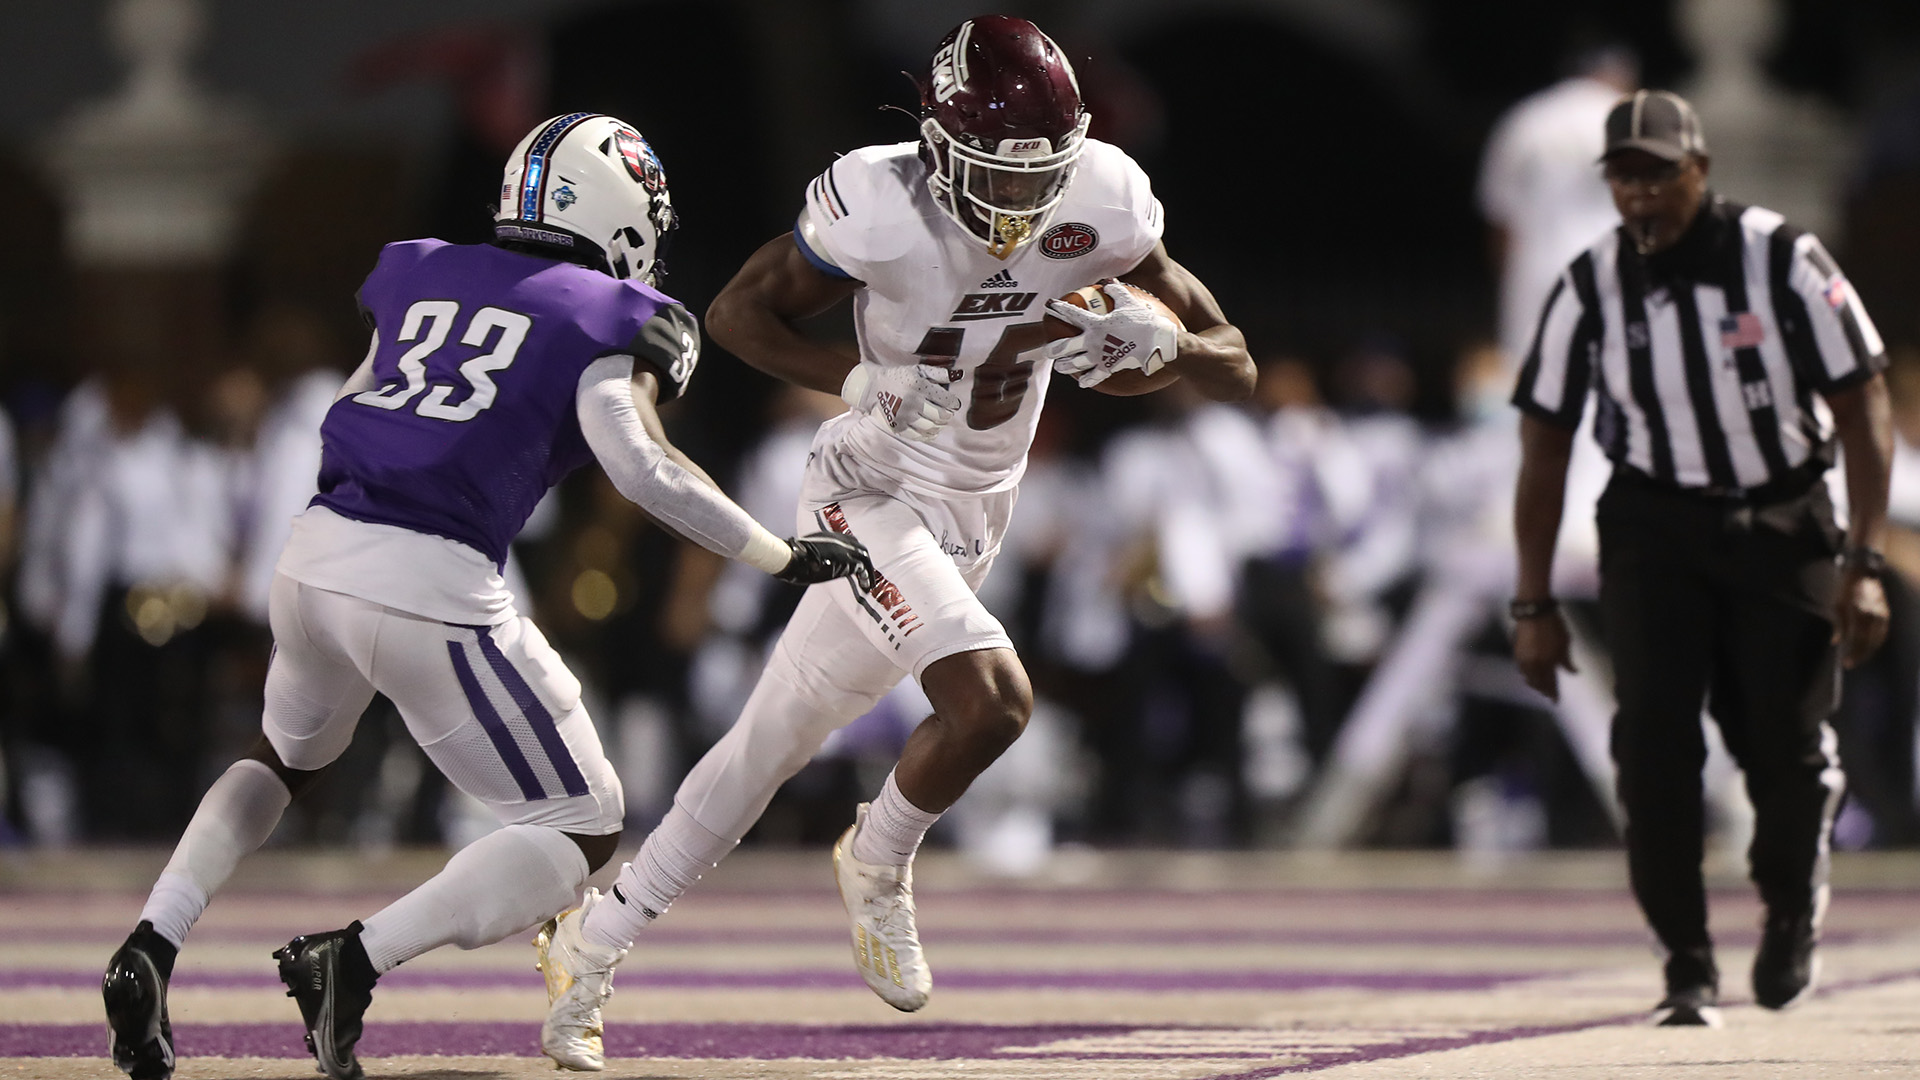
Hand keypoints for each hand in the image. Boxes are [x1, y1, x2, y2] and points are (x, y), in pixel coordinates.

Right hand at [775, 531, 875, 589]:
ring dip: (868, 571)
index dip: (857, 553)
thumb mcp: (807, 549)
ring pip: (863, 557)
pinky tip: (865, 585)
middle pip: (860, 548)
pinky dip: (865, 576)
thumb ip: (818, 553)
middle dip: (866, 562)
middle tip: (868, 575)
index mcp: (829, 536)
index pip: (850, 541)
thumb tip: (821, 564)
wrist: (790, 556)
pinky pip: (859, 567)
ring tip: (869, 584)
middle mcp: (838, 539)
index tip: (859, 564)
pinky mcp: (843, 559)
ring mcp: (841, 547)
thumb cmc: (792, 556)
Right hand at [842, 363, 960, 441]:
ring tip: (940, 422)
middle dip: (947, 416)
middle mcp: (914, 402)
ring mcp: (905, 415)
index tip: (954, 404)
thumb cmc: (899, 377)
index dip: (954, 404)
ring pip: (931, 427)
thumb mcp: (918, 370)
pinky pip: (918, 435)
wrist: (873, 386)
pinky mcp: (898, 425)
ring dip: (939, 426)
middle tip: (947, 414)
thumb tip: (960, 375)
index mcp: (920, 386)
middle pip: (940, 415)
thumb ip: (939, 373)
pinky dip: (928, 435)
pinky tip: (931, 431)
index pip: (946, 400)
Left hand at [1042, 283, 1178, 387]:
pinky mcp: (1108, 368)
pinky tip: (1082, 383)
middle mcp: (1093, 342)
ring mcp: (1099, 357)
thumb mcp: (1129, 302)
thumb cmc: (1143, 320)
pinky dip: (1087, 380)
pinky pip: (1094, 377)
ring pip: (1074, 365)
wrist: (1156, 343)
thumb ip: (1116, 290)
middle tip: (1046, 349)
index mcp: (1096, 324)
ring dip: (1064, 366)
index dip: (1058, 308)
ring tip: (1058, 367)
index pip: (1071, 314)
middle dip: (1052, 348)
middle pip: (1065, 347)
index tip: (1048, 305)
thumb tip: (1108, 280)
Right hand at [1512, 610, 1575, 701]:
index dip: (1553, 693)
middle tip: (1548, 694)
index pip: (1550, 683)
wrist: (1534, 611)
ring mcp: (1523, 658)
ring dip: (1534, 682)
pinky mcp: (1516, 651)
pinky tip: (1530, 673)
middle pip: (1537, 682)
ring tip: (1539, 685)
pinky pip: (1522, 669)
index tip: (1555, 701)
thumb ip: (1567, 660)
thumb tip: (1574, 672)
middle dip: (1543, 689)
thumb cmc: (1553, 625)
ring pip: (1527, 676)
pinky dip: (1527, 674)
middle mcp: (1533, 663)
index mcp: (1547, 662)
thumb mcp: (1565, 643)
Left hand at [1833, 569, 1889, 668]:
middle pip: (1869, 642)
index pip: (1858, 639)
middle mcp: (1874, 616)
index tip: (1846, 662)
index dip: (1853, 652)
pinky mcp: (1887, 614)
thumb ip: (1838, 624)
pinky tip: (1868, 649)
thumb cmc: (1846, 589)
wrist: (1864, 572)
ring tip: (1858, 659)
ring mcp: (1883, 615)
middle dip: (1860, 655)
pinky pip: (1883, 633)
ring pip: (1878, 640)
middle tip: (1850, 664)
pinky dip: (1875, 643)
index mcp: (1861, 613)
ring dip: (1868, 651)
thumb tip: (1836, 642)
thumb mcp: (1837, 604)